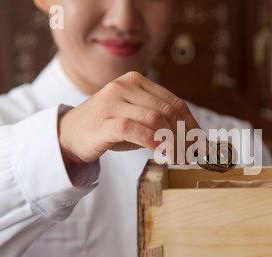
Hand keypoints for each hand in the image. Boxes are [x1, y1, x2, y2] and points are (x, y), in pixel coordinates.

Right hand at [57, 71, 204, 165]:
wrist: (68, 134)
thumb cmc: (107, 127)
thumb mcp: (136, 118)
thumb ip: (159, 120)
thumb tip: (192, 139)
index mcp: (137, 82)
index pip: (174, 102)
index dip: (192, 124)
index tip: (202, 144)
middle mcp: (125, 86)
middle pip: (168, 111)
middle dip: (186, 136)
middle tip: (193, 156)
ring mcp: (113, 102)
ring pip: (156, 119)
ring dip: (173, 142)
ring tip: (180, 159)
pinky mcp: (103, 121)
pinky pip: (135, 130)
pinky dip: (155, 143)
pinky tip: (164, 155)